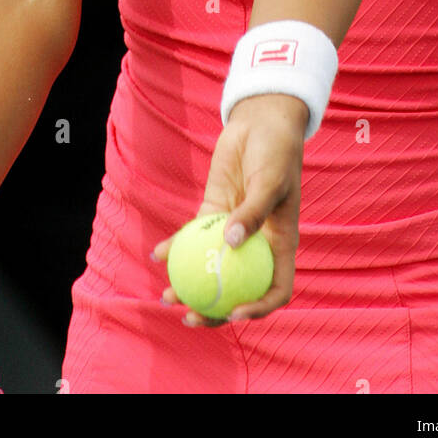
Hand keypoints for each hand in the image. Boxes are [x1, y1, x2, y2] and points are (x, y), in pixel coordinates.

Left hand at [152, 92, 306, 326]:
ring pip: (211, 267)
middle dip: (214, 310)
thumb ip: (253, 212)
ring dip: (189, 285)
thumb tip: (232, 243)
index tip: (233, 313)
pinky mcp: (213, 212)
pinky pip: (193, 237)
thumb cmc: (276, 151)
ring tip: (166, 296)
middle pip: (237, 288)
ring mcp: (233, 230)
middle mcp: (256, 244)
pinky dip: (176, 247)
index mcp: (280, 245)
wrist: (261, 122)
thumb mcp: (270, 181)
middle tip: (189, 315)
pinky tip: (157, 254)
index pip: (275, 288)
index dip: (258, 308)